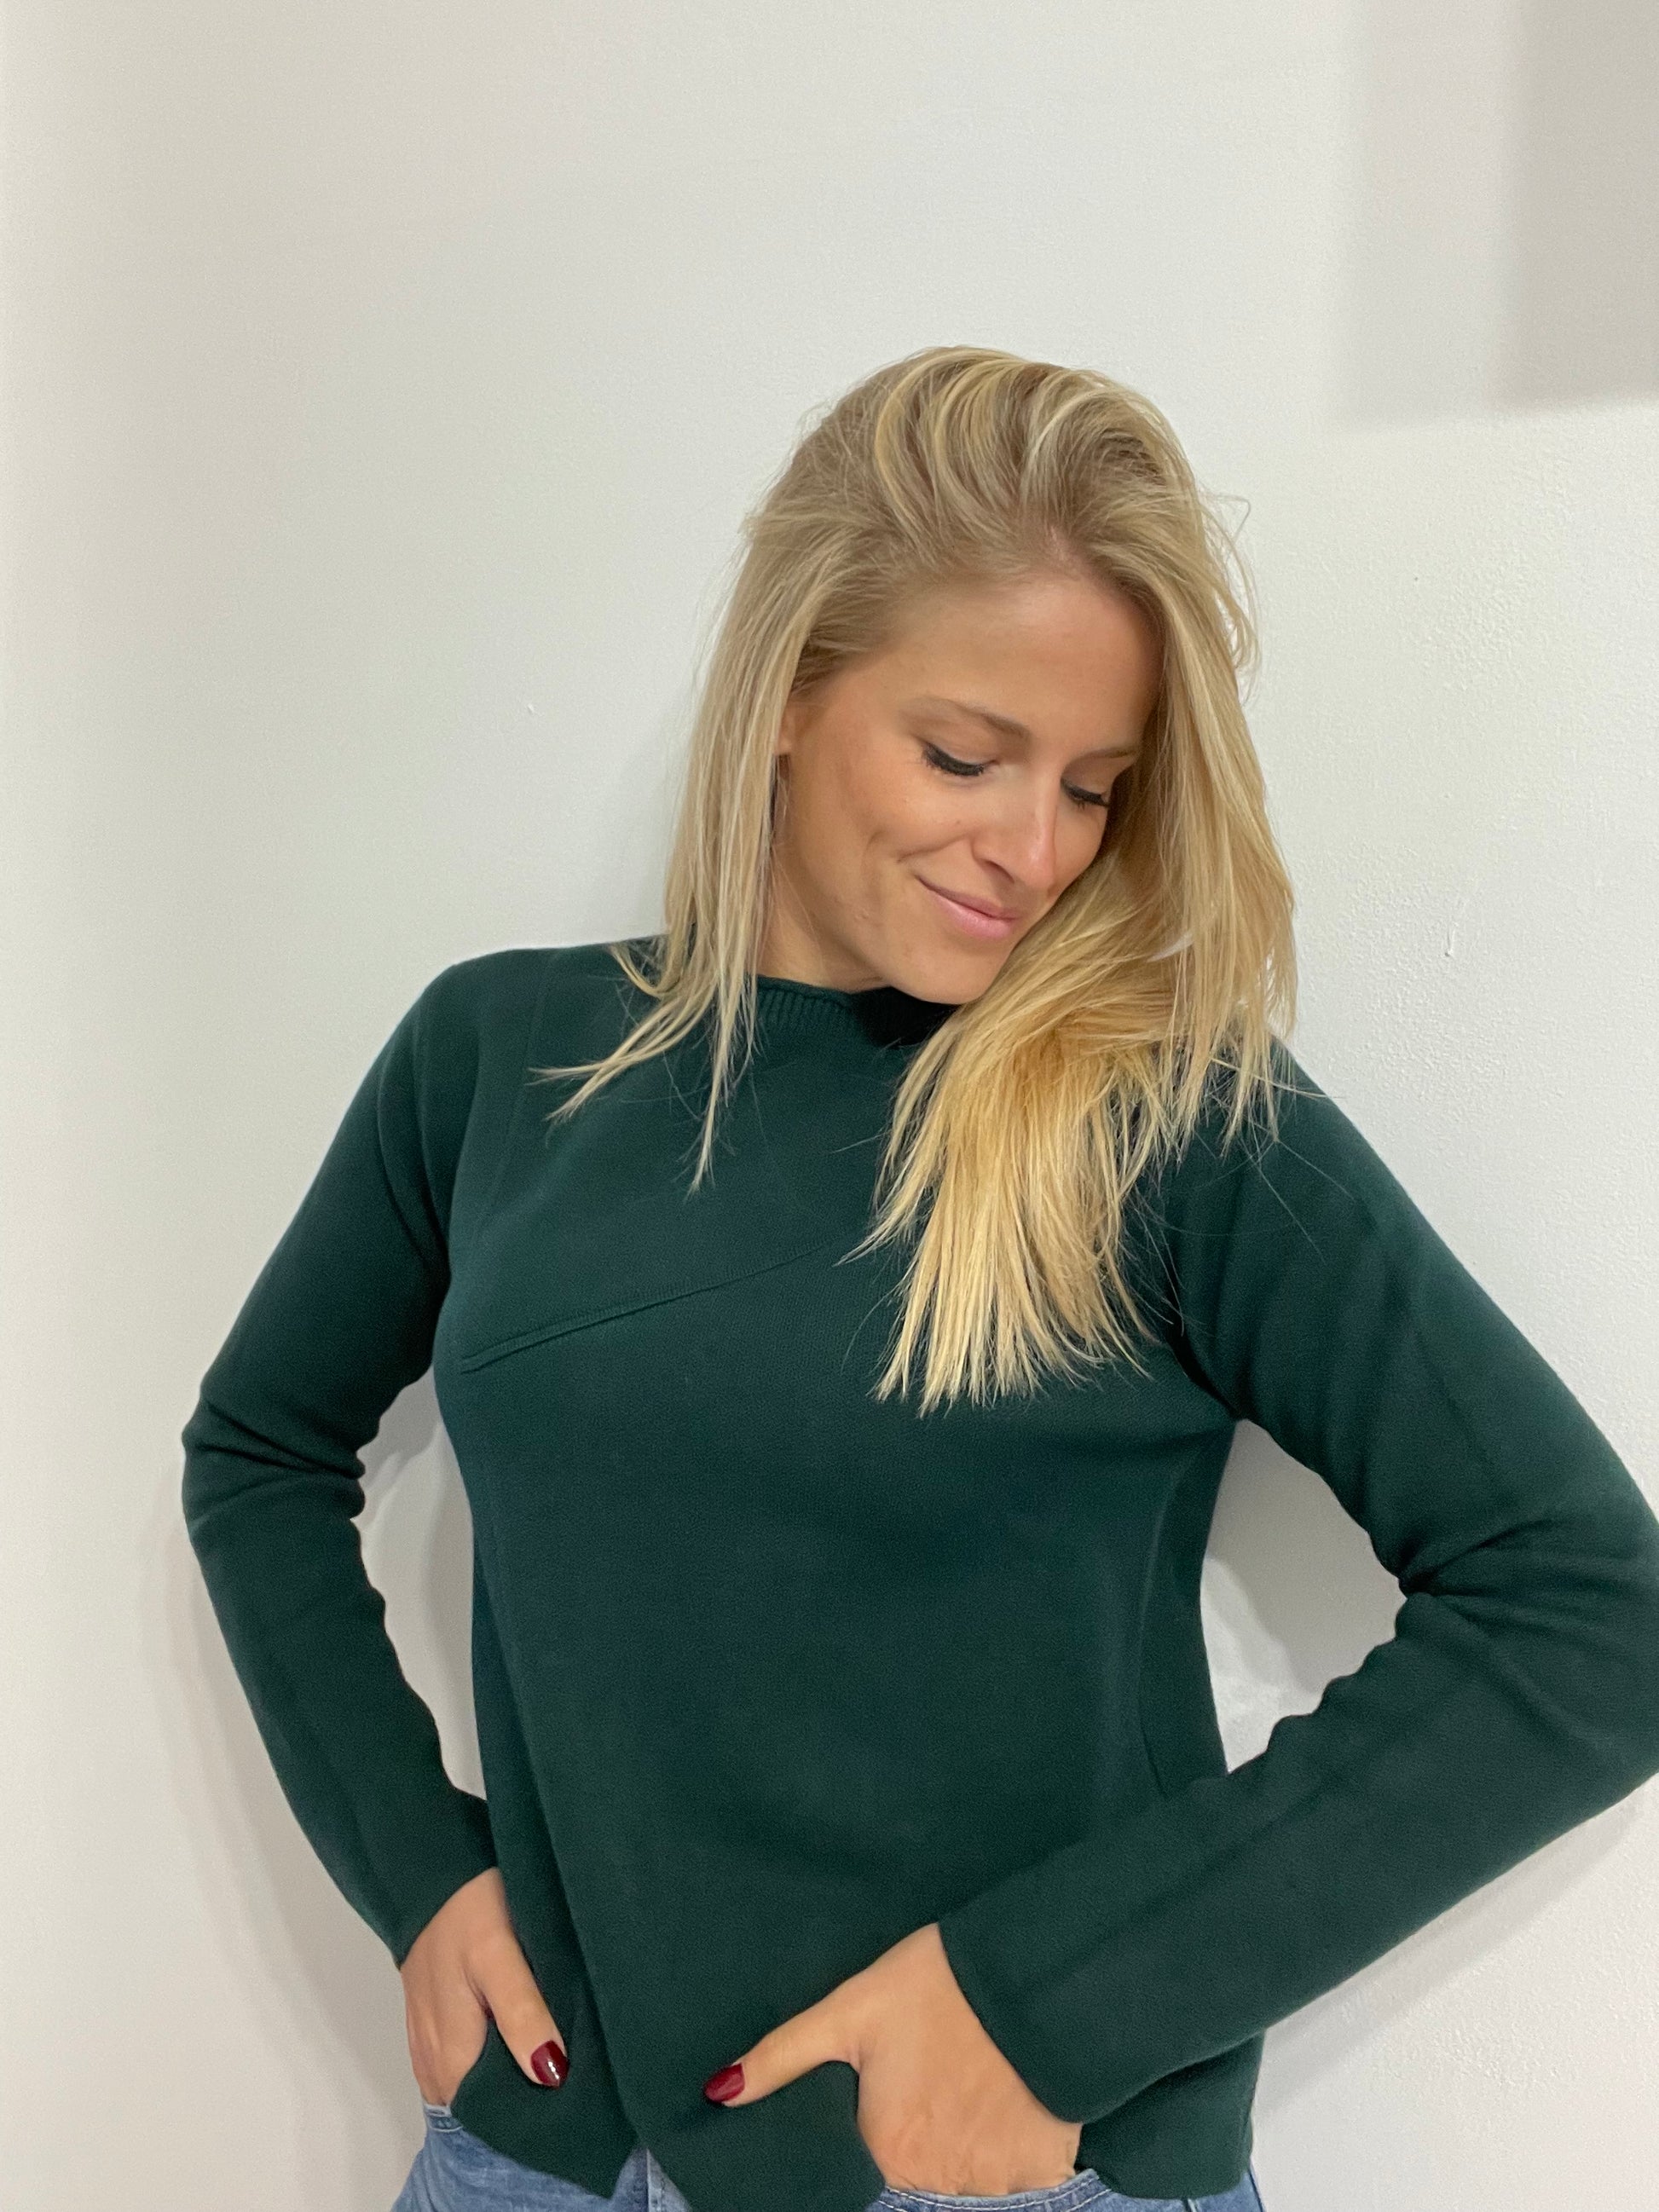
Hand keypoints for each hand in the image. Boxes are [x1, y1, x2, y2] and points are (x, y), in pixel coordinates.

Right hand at [399, 1868, 568, 2104]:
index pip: (491, 2118)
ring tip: (552, 2061)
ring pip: (471, 2085)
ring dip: (506, 2080)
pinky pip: (460, 2062)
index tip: (572, 2103)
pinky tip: (517, 2041)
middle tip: (574, 2080)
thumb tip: (550, 2076)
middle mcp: (435, 2062)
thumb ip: (523, 2015)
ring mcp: (430, 2043)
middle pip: (481, 2106)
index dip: (532, 2114)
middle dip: (524, 2099)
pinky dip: (487, 2060)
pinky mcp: (432, 2022)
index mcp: (451, 2056)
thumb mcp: (500, 1957)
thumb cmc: (468, 1911)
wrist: (432, 1870)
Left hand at [701, 1921, 1081, 2194]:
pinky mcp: (1043, 2169)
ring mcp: (994, 2179)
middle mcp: (937, 2180)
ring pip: (965, 2169)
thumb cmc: (938, 1981)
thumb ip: (783, 2056)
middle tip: (934, 2067)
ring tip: (972, 2072)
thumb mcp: (851, 2007)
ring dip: (965, 2134)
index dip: (877, 2119)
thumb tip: (717, 2094)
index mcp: (886, 2148)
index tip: (892, 2084)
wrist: (1035, 1969)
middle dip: (920, 2128)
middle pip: (916, 2167)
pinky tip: (1008, 2091)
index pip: (866, 2157)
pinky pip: (1016, 2170)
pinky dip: (1011, 2140)